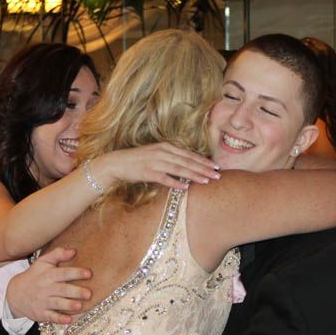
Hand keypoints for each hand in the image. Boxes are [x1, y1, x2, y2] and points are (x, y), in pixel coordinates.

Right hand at [7, 248, 91, 323]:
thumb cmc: (34, 276)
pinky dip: (59, 320)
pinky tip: (68, 321)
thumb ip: (57, 254)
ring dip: (68, 305)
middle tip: (88, 293)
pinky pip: (51, 317)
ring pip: (57, 304)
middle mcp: (46, 288)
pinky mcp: (41, 314)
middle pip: (62, 289)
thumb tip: (73, 251)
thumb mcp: (42, 262)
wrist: (15, 294)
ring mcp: (43, 302)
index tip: (89, 273)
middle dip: (75, 292)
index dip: (76, 273)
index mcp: (48, 275)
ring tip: (80, 306)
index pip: (63, 273)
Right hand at [92, 143, 220, 190]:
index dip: (203, 161)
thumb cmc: (138, 160)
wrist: (117, 163)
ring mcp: (156, 162)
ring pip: (180, 169)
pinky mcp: (148, 172)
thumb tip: (186, 166)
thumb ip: (171, 158)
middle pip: (187, 162)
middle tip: (217, 175)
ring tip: (207, 180)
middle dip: (204, 168)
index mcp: (166, 147)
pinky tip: (185, 187)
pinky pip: (165, 178)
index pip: (189, 154)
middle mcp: (163, 153)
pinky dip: (176, 183)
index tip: (215, 166)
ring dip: (194, 175)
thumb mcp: (156, 154)